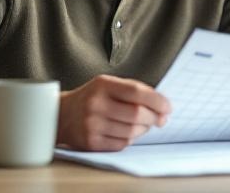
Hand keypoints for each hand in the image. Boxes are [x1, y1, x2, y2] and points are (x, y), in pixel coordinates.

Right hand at [56, 75, 170, 150]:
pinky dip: (130, 139)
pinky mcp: (91, 142)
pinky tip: (127, 132)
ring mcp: (92, 124)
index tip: (168, 107)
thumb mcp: (110, 85)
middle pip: (137, 114)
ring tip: (142, 124)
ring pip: (132, 131)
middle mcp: (96, 104)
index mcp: (103, 85)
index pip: (137, 92)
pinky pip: (122, 144)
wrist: (61, 115)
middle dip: (154, 118)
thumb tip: (163, 107)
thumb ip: (136, 91)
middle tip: (159, 119)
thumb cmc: (93, 98)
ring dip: (143, 129)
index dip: (157, 101)